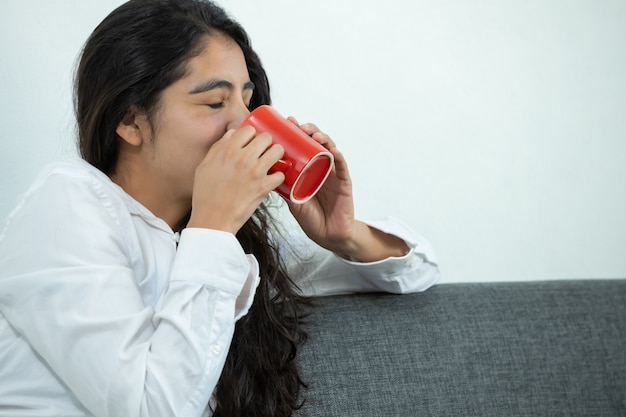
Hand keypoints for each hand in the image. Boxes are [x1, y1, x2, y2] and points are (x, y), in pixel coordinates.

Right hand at [188, 126, 284, 233]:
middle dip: (267, 143)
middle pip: (266, 137)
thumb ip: (218, 148)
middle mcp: (243, 158)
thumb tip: (231, 135)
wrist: (212, 220)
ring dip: (277, 156)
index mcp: (227, 151)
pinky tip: (272, 180)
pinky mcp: (263, 187)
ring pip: (278, 151)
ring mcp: (255, 172)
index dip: (252, 135)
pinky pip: (281, 175)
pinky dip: (278, 177)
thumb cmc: (206, 196)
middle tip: (264, 151)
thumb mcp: (204, 167)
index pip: (248, 129)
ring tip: (273, 162)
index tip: (252, 141)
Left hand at [285, 117, 358, 253]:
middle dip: (310, 130)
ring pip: (331, 150)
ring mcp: (334, 173)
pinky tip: (333, 150)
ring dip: (324, 139)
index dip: (297, 132)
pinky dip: (339, 157)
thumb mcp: (292, 201)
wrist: (328, 236)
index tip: (287, 121)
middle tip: (299, 125)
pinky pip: (343, 167)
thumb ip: (282, 188)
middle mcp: (323, 167)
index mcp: (310, 168)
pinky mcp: (344, 183)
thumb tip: (263, 174)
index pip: (305, 144)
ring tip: (314, 135)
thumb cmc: (311, 217)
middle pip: (318, 142)